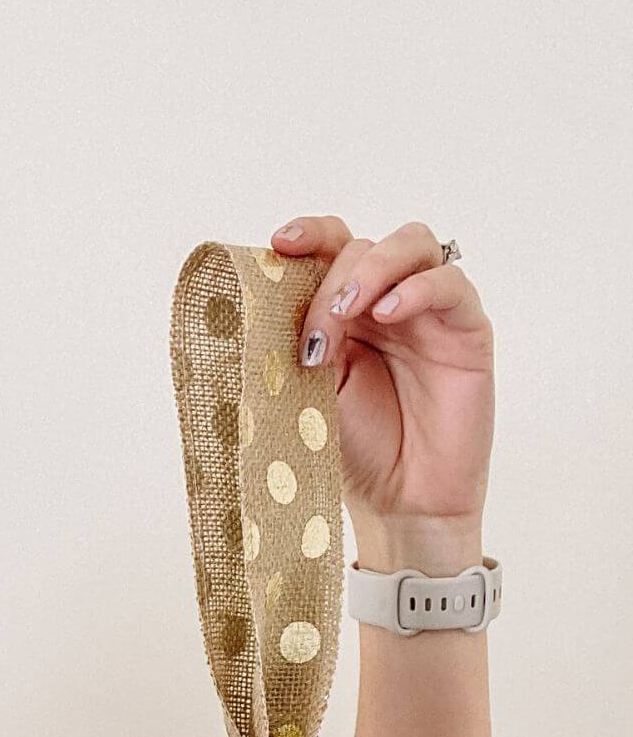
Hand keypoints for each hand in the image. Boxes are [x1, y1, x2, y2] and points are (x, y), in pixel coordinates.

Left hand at [270, 216, 493, 559]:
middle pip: (363, 246)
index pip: (332, 246)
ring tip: (347, 313)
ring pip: (411, 245)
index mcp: (346, 312)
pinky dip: (417, 288)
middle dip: (331, 281)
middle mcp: (386, 302)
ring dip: (372, 269)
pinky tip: (388, 314)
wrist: (400, 503)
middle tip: (315, 335)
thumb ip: (301, 340)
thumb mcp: (311, 390)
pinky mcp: (467, 330)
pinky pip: (450, 284)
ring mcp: (429, 313)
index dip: (310, 234)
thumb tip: (268, 299)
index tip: (279, 243)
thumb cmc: (355, 453)